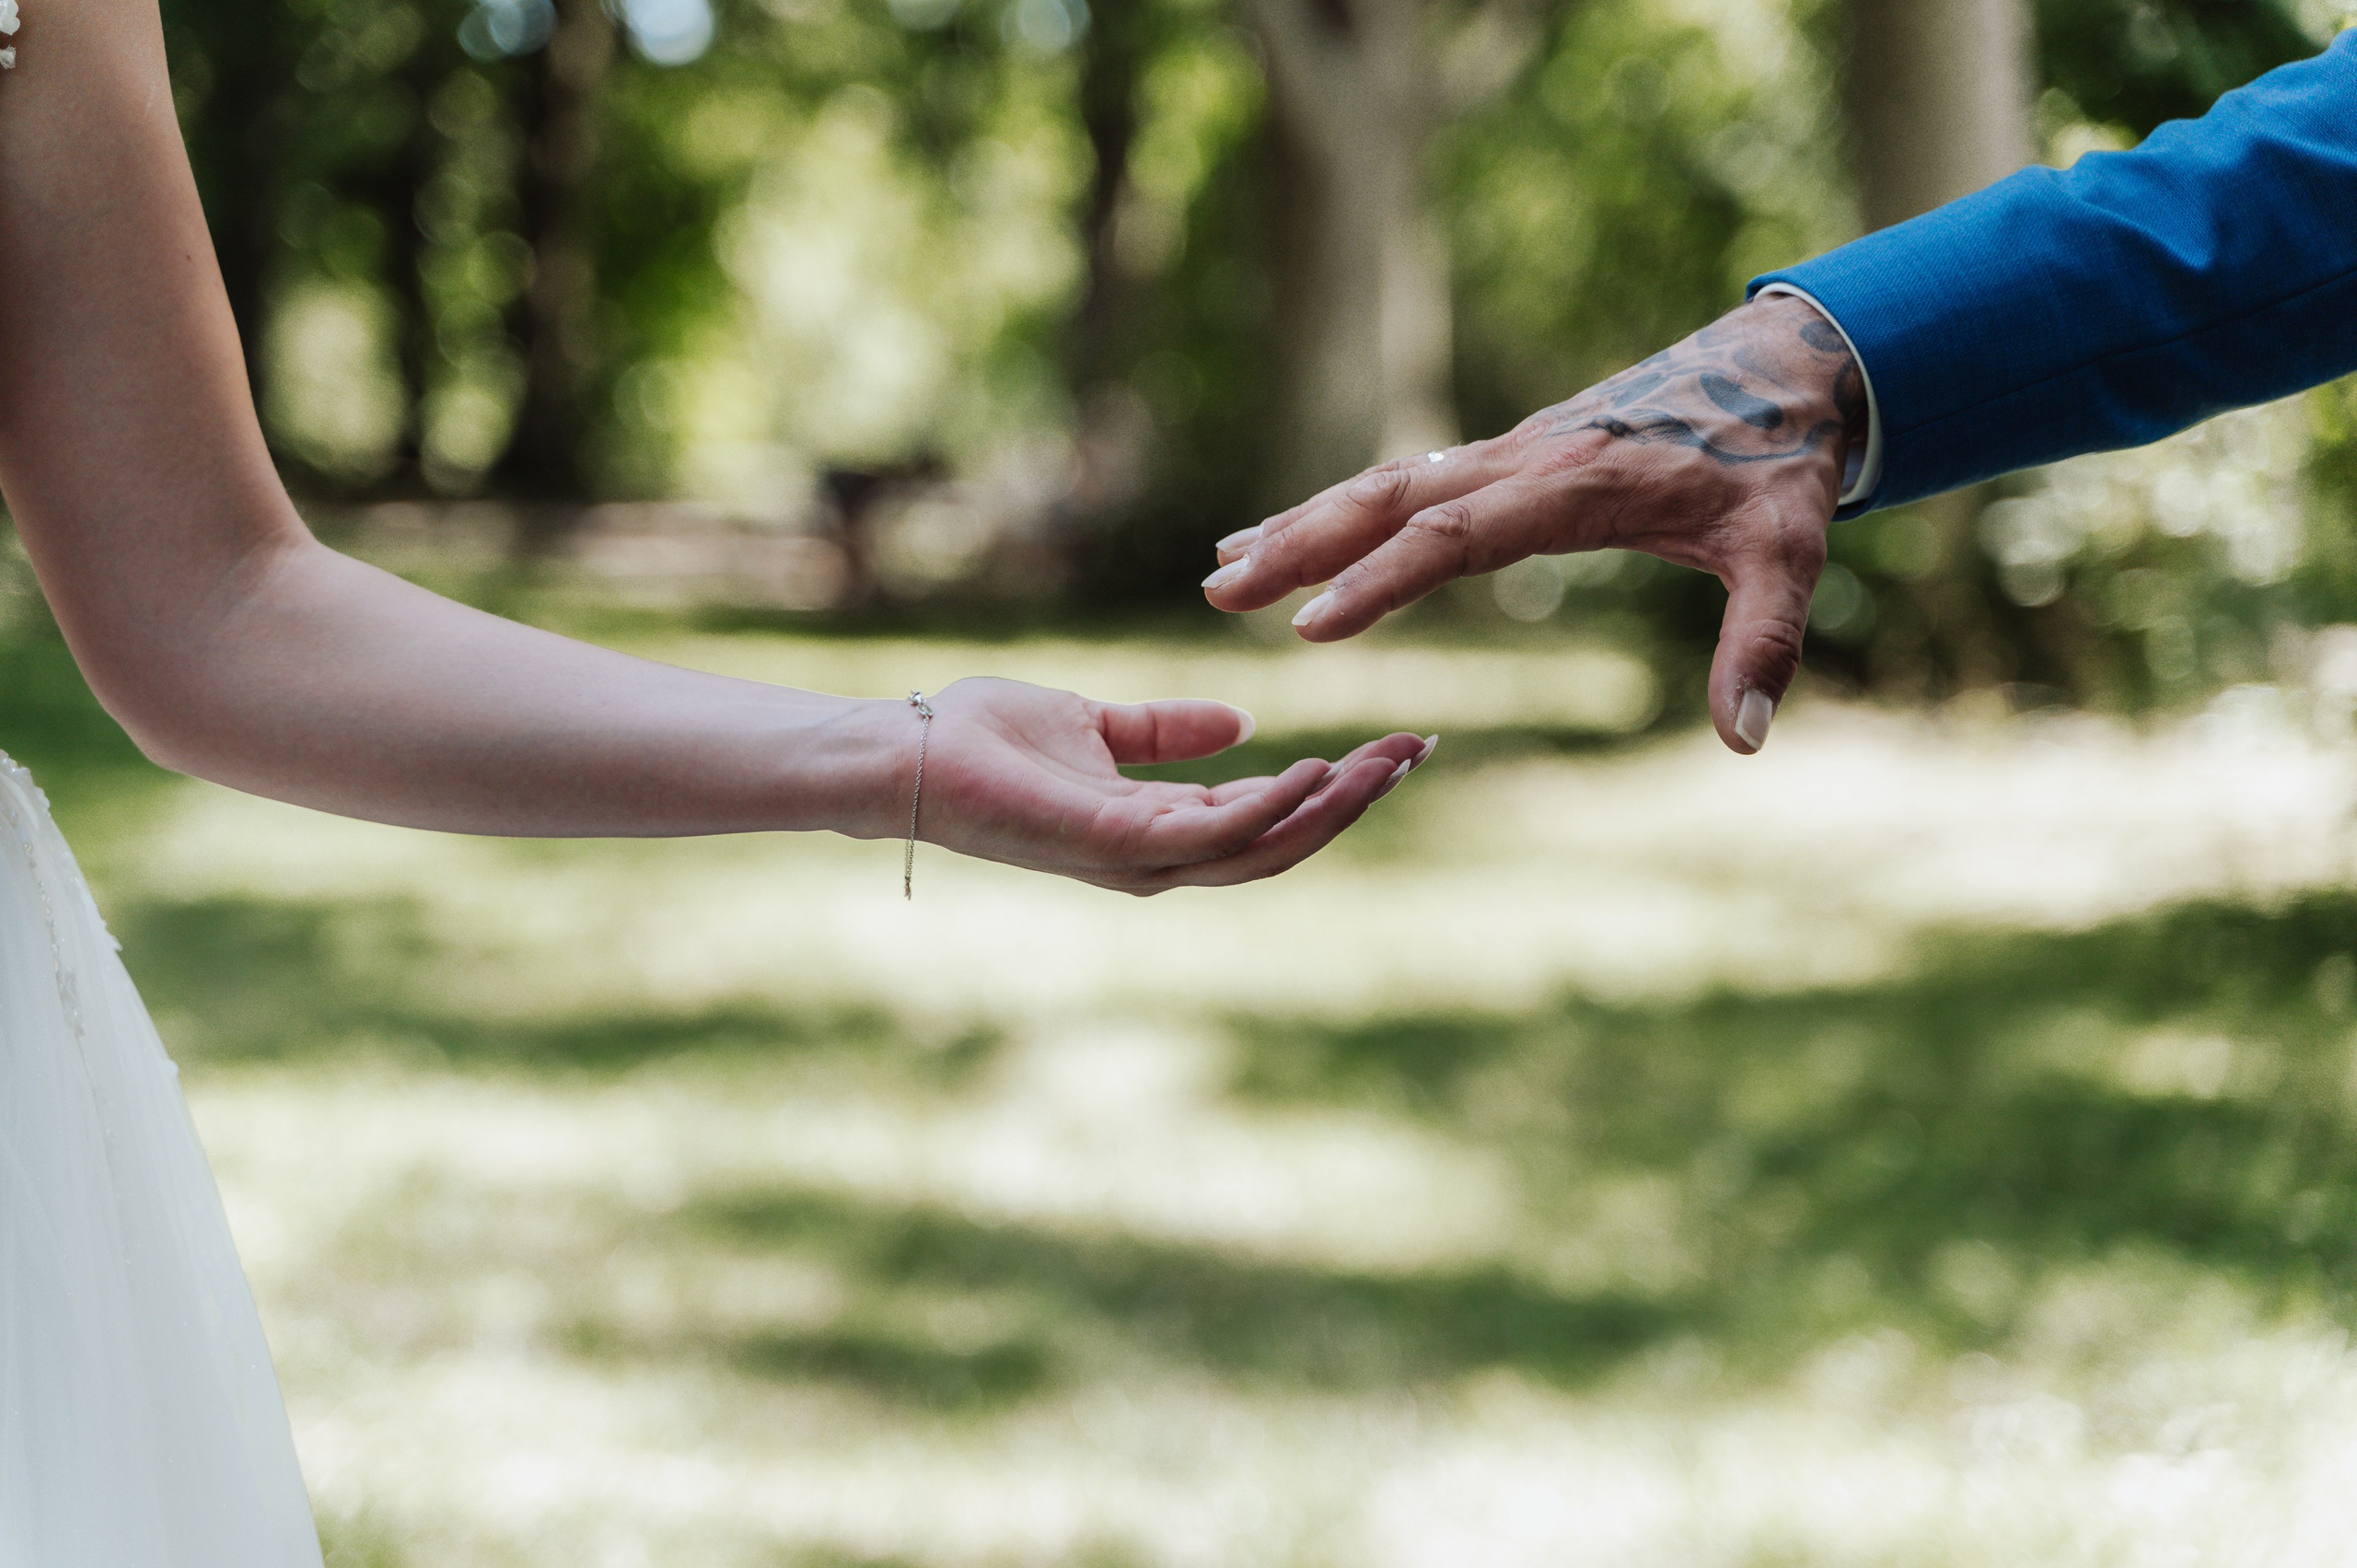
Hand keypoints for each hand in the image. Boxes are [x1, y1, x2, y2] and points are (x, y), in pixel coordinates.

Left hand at [911, 678, 1432, 894]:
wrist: (910, 754)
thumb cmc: (984, 740)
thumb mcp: (1096, 724)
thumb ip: (1164, 731)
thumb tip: (1239, 721)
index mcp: (1158, 828)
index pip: (1268, 815)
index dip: (1334, 786)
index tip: (1394, 746)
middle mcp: (1158, 857)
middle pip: (1283, 842)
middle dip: (1354, 800)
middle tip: (1415, 752)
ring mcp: (1137, 859)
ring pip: (1262, 847)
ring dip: (1331, 806)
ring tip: (1386, 759)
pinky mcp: (1114, 844)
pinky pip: (1212, 832)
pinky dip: (1269, 806)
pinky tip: (1312, 769)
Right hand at [1201, 293, 1866, 753]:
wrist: (1785, 368)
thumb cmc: (1782, 463)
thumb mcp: (1791, 551)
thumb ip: (1763, 641)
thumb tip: (1744, 740)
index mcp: (1579, 484)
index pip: (1458, 537)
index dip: (1381, 582)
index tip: (1312, 627)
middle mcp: (1527, 458)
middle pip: (1392, 496)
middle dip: (1301, 542)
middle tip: (1221, 591)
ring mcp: (1512, 450)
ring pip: (1386, 481)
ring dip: (1303, 522)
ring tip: (1224, 568)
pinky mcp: (1510, 453)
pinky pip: (1408, 479)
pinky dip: (1341, 506)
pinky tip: (1293, 533)